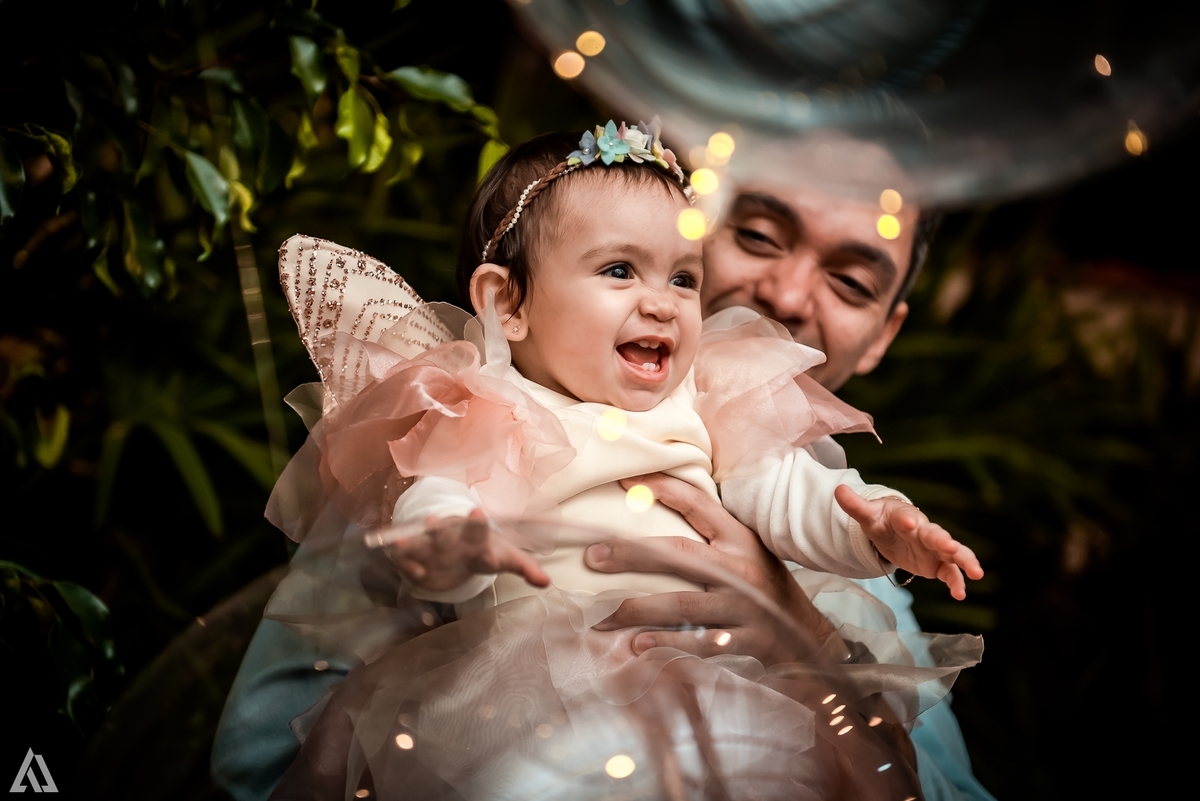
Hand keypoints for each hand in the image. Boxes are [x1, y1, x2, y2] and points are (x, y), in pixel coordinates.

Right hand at [385, 508, 549, 591]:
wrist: (459, 545)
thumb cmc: (485, 550)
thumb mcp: (507, 558)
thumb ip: (526, 568)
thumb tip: (546, 582)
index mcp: (475, 537)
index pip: (478, 530)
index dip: (477, 524)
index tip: (476, 513)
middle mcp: (452, 538)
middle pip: (445, 534)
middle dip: (439, 529)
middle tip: (433, 521)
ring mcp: (431, 547)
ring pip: (420, 543)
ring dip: (411, 542)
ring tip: (400, 542)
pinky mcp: (415, 558)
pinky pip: (407, 560)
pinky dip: (405, 564)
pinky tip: (408, 572)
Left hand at [584, 473, 837, 664]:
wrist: (809, 641)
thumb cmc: (767, 590)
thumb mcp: (747, 554)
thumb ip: (710, 535)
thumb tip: (653, 506)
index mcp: (740, 539)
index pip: (697, 504)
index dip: (661, 488)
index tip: (623, 479)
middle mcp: (741, 570)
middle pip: (678, 554)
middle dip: (631, 553)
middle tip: (592, 556)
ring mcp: (744, 608)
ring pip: (682, 605)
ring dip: (638, 610)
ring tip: (602, 617)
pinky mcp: (745, 643)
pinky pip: (698, 644)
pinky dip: (666, 645)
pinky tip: (637, 646)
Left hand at [833, 485, 983, 599]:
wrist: (895, 529)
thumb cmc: (882, 520)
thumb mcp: (867, 515)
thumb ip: (855, 505)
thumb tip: (838, 490)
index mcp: (905, 516)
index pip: (906, 516)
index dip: (908, 519)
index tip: (909, 522)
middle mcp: (924, 530)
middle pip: (935, 534)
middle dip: (943, 540)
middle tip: (951, 547)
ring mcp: (933, 548)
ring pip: (952, 553)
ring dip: (963, 561)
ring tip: (976, 573)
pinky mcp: (936, 564)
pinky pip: (949, 572)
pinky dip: (956, 582)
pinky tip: (961, 594)